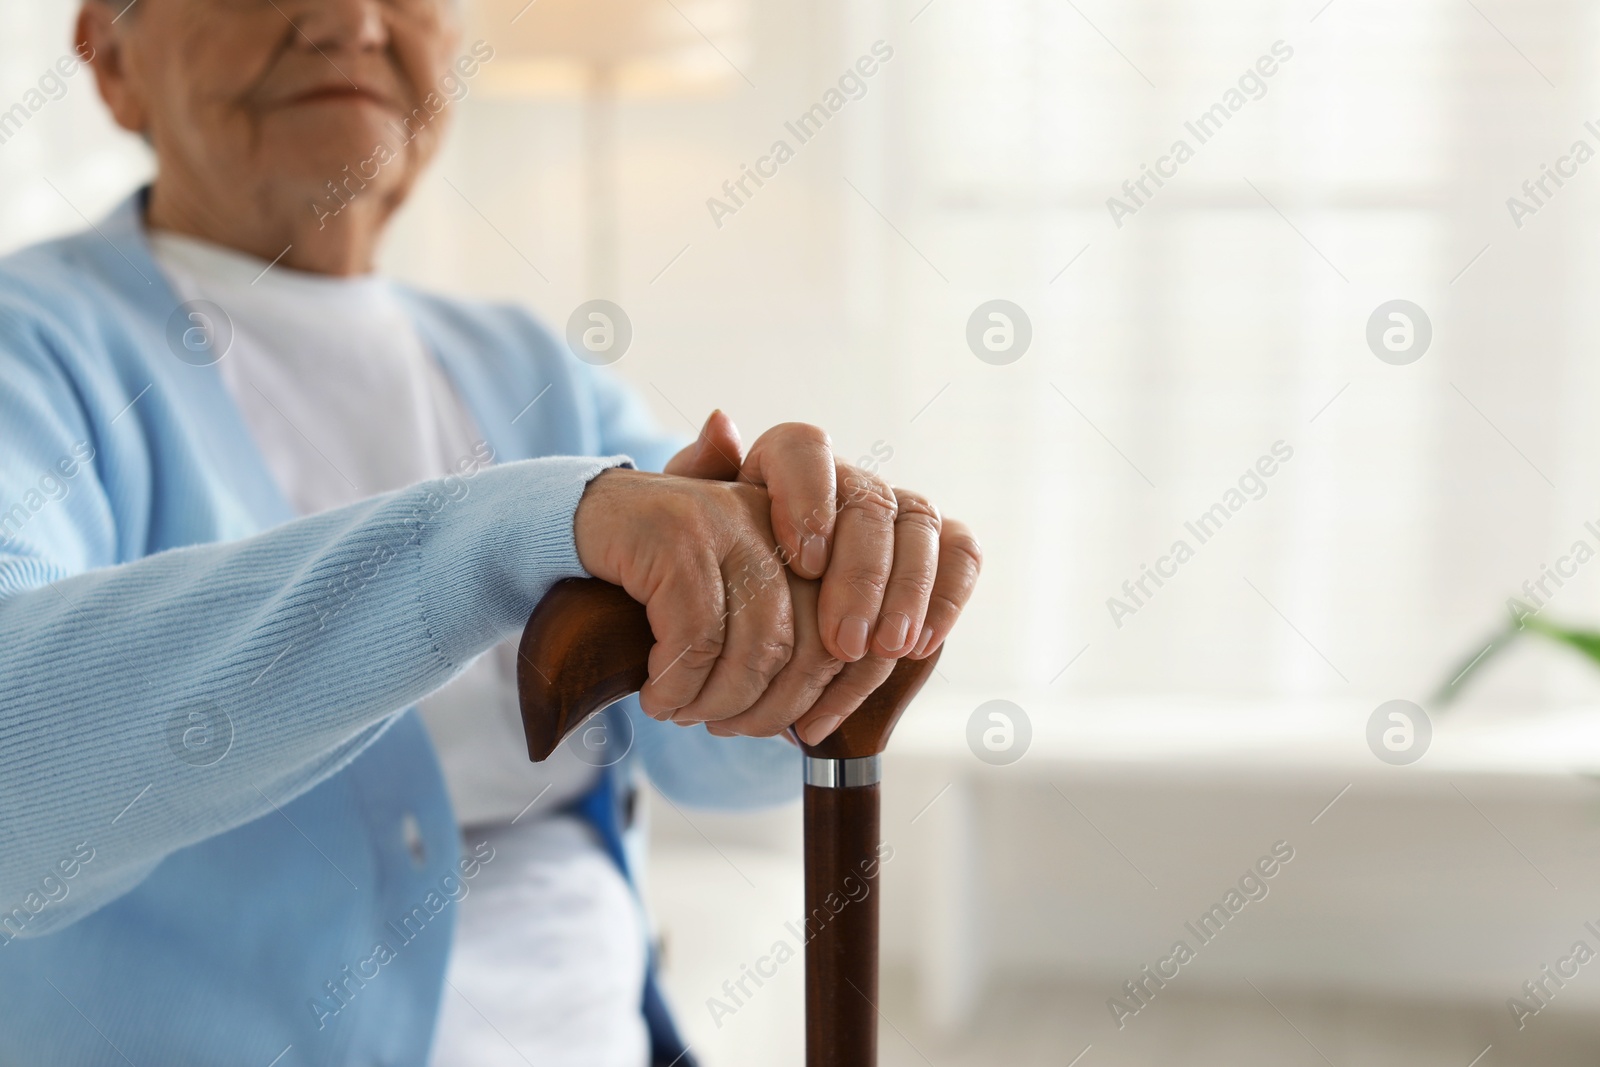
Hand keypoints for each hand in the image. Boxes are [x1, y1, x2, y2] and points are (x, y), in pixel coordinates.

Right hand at [573, 467, 798, 724]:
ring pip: (752, 646)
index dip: (821, 695)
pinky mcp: (675, 536)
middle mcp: (774, 521)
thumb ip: (776, 644)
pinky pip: (695, 638)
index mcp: (803, 537)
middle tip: (726, 728)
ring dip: (717, 702)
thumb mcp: (731, 604)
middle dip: (767, 709)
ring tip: (684, 714)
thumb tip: (811, 727)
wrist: (579, 522)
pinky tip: (656, 697)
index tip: (794, 733)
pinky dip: (676, 686)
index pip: (840, 631)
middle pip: (805, 644)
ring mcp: (724, 522)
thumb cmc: (661, 579)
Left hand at [664, 412, 981, 743]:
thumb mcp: (688, 535)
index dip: (810, 498)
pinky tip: (920, 645)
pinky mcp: (935, 547)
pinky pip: (961, 551)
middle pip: (869, 500)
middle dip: (862, 576)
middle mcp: (846, 480)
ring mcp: (895, 511)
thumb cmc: (712, 576)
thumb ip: (697, 480)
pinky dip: (949, 596)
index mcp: (782, 464)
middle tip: (844, 641)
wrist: (753, 621)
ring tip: (883, 652)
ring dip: (907, 593)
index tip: (803, 562)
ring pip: (920, 526)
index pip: (804, 448)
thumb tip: (722, 423)